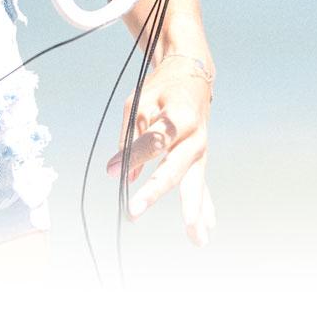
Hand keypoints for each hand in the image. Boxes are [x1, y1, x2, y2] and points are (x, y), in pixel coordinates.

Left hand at [105, 52, 217, 243]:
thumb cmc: (161, 89)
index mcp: (179, 116)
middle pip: (174, 168)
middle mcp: (194, 136)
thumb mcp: (139, 102)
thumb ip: (131, 136)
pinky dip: (204, 207)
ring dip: (194, 212)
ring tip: (196, 239)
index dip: (133, 154)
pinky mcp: (199, 159)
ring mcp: (200, 150)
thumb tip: (119, 172)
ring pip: (195, 183)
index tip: (112, 169)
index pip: (154, 140)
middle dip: (154, 191)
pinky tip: (205, 230)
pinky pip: (201, 186)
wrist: (192, 76)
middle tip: (134, 212)